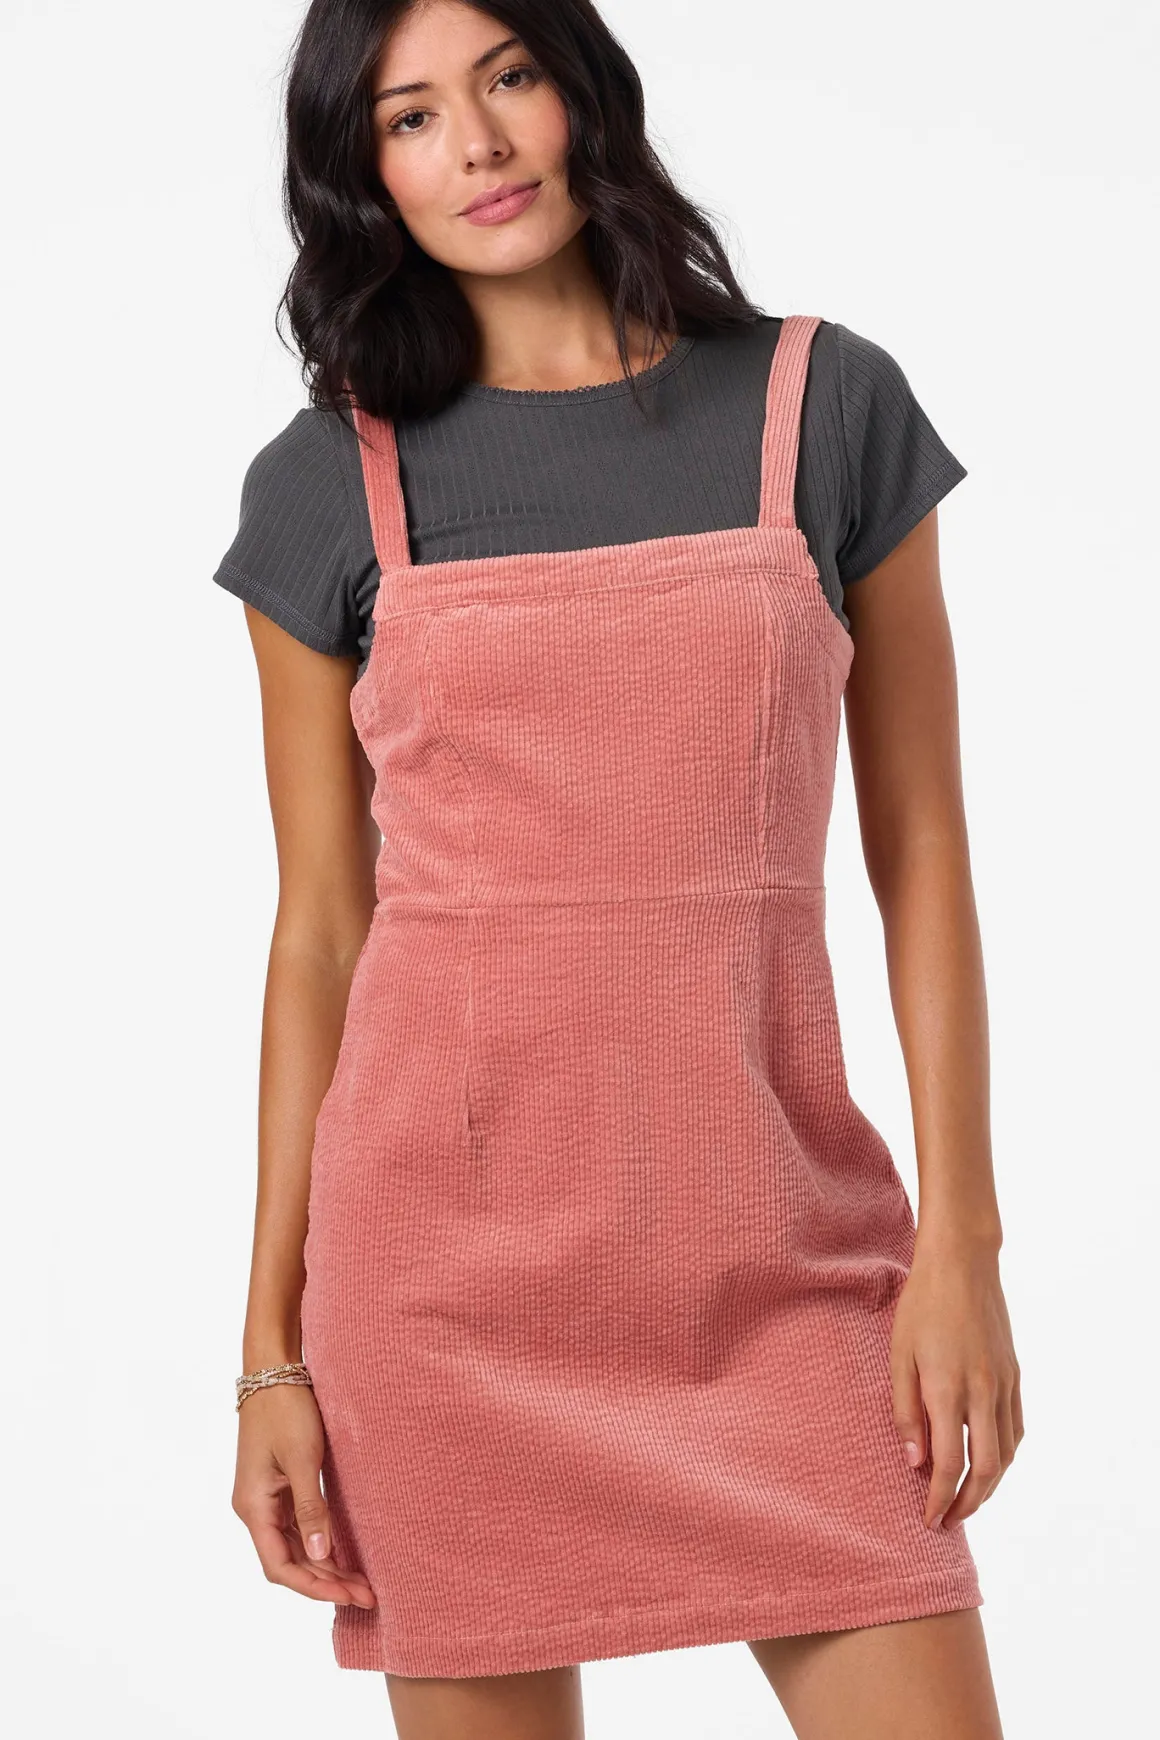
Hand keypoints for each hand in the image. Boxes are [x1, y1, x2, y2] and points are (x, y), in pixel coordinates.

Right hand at [231, 1382, 376, 1607]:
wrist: (273, 1371)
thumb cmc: (286, 1410)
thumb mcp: (303, 1458)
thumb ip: (311, 1508)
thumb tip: (322, 1555)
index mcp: (253, 1507)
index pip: (280, 1566)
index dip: (313, 1586)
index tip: (347, 1595)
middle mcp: (255, 1509)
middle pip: (288, 1562)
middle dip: (325, 1581)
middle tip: (366, 1594)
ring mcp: (266, 1499)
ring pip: (294, 1548)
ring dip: (324, 1565)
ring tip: (360, 1582)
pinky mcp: (278, 1487)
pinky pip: (298, 1528)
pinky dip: (320, 1543)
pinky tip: (343, 1553)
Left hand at [890, 1235, 1023, 1530]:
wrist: (963, 1263)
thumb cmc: (921, 1306)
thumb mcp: (899, 1355)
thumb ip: (905, 1412)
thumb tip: (916, 1463)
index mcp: (948, 1389)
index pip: (950, 1464)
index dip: (940, 1499)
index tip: (929, 1519)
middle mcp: (983, 1392)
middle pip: (987, 1469)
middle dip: (969, 1503)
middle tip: (949, 1520)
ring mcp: (1004, 1384)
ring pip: (1008, 1453)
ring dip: (990, 1484)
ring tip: (967, 1498)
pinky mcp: (1015, 1374)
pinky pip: (1017, 1428)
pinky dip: (1006, 1454)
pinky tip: (989, 1460)